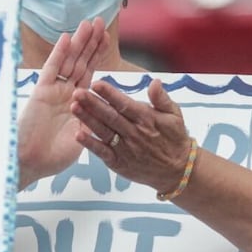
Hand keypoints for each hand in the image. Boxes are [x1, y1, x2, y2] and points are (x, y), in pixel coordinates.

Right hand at [17, 17, 109, 186]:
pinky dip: (59, 53)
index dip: (97, 55)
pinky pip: (52, 69)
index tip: (106, 38)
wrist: (31, 163)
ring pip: (69, 61)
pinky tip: (66, 37)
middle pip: (81, 62)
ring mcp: (54, 91)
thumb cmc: (54, 156)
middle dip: (90, 42)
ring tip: (88, 24)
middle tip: (100, 21)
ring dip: (79, 43)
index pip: (90, 73)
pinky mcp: (41, 92)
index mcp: (78, 103)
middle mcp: (66, 93)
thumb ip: (94, 118)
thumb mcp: (83, 136)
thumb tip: (107, 105)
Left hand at [73, 77, 192, 191]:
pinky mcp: (119, 163)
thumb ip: (162, 98)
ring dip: (87, 119)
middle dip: (92, 103)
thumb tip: (155, 82)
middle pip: (110, 116)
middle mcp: (134, 133)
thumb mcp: (175, 115)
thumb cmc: (174, 138)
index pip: (124, 104)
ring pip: (103, 131)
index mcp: (146, 119)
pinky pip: (102, 152)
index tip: (96, 83)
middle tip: (77, 92)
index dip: (109, 94)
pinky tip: (78, 135)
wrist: (177, 170)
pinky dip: (90, 144)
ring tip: (74, 107)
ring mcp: (125, 149)